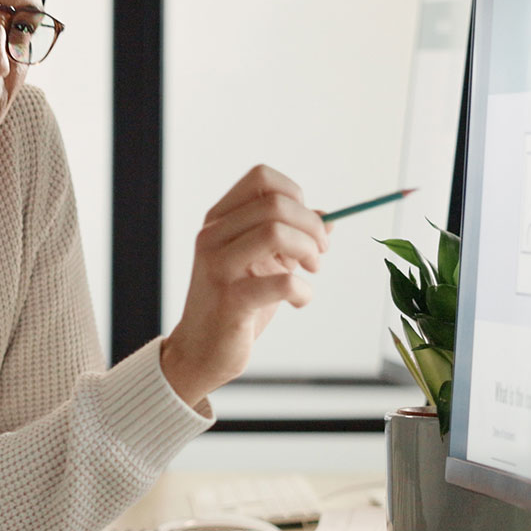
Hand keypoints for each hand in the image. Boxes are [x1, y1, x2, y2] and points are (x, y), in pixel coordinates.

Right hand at [161, 165, 329, 407]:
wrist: (201, 352)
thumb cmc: (235, 305)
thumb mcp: (264, 264)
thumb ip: (290, 237)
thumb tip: (329, 216)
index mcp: (218, 221)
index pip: (261, 179)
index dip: (295, 195)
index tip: (307, 225)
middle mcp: (212, 237)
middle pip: (275, 204)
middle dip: (311, 226)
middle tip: (319, 253)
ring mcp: (217, 267)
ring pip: (275, 232)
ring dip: (308, 250)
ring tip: (311, 271)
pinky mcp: (229, 300)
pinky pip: (282, 282)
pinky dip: (303, 291)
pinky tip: (299, 301)